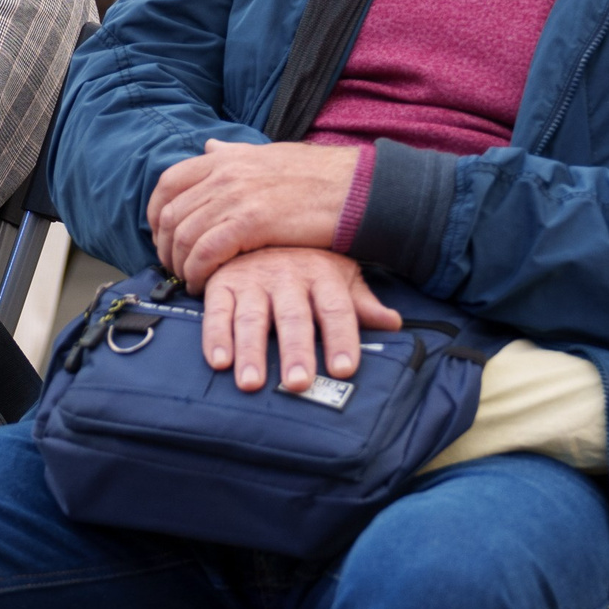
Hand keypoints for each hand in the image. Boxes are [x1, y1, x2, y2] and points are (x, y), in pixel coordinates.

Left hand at [148, 138, 357, 287]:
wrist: (352, 187)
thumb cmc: (315, 176)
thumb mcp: (266, 155)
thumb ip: (233, 154)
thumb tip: (210, 146)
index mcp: (225, 158)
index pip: (168, 183)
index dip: (156, 214)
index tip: (161, 237)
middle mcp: (224, 173)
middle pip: (172, 213)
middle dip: (165, 246)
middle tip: (173, 267)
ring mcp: (235, 196)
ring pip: (185, 236)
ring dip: (180, 265)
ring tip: (190, 281)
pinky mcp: (251, 221)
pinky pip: (206, 251)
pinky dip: (198, 272)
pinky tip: (204, 284)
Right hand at [200, 247, 400, 392]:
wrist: (258, 224)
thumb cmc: (306, 263)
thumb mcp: (339, 276)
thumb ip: (361, 303)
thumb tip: (393, 323)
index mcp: (322, 273)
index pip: (336, 309)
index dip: (341, 338)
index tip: (345, 369)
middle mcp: (286, 275)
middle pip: (293, 316)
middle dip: (295, 350)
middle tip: (298, 383)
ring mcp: (251, 278)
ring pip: (252, 318)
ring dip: (250, 351)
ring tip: (251, 384)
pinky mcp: (221, 283)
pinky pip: (216, 311)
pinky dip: (215, 337)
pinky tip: (218, 362)